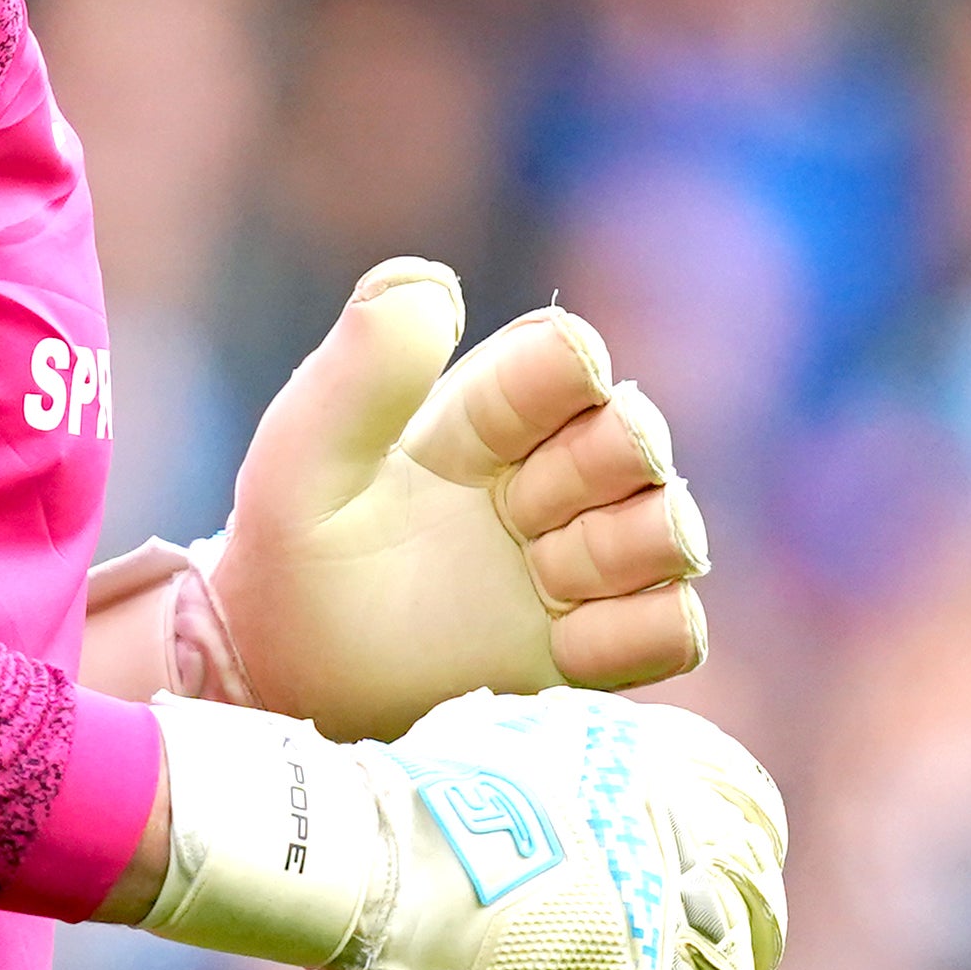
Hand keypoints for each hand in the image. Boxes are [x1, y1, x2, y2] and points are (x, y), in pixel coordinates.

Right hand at [135, 686, 790, 969]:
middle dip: (757, 922)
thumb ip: (542, 739)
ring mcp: (653, 896)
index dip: (756, 833)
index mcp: (641, 754)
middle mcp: (666, 818)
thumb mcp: (494, 730)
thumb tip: (527, 733)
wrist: (377, 849)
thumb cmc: (411, 786)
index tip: (755, 859)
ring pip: (728, 958)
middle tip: (749, 954)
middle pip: (750, 882)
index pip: (744, 790)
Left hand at [208, 257, 711, 739]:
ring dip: (616, 551)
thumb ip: (359, 368)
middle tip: (515, 517)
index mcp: (488, 412)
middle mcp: (550, 477)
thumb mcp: (298, 459)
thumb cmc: (292, 560)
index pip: (573, 354)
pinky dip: (630, 633)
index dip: (560, 381)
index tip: (491, 439)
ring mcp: (581, 563)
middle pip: (640, 435)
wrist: (293, 685)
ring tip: (543, 577)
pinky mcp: (599, 648)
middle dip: (585, 473)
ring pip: (674, 528)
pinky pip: (677, 628)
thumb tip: (439, 284)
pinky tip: (560, 643)